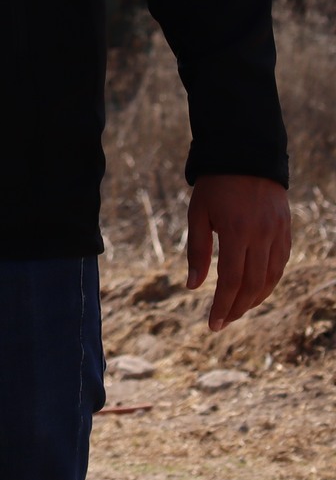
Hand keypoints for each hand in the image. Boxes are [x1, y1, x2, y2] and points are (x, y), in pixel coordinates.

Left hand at [186, 173, 291, 329]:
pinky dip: (268, 282)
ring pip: (270, 278)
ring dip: (254, 299)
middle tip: (222, 322)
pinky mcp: (286, 231)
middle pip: (253, 284)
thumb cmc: (215, 186)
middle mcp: (262, 236)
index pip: (231, 280)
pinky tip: (255, 291)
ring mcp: (278, 234)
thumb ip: (197, 251)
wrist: (246, 156)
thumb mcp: (198, 214)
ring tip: (236, 311)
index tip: (213, 324)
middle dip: (237, 308)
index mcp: (237, 232)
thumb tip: (193, 287)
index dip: (223, 305)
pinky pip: (280, 264)